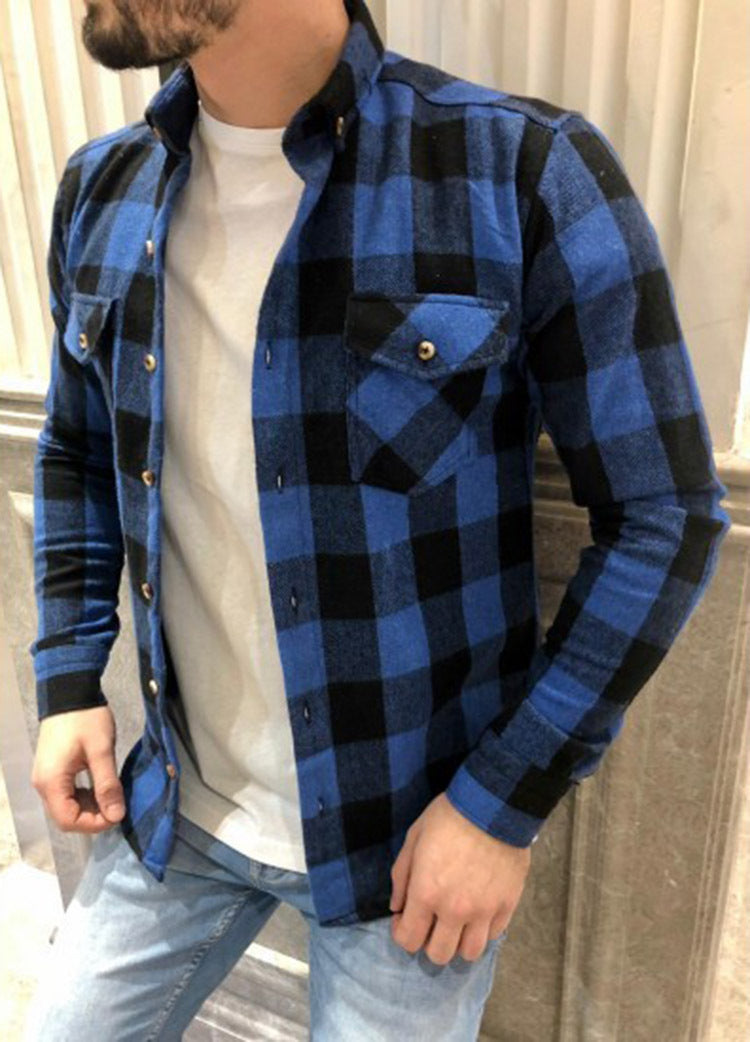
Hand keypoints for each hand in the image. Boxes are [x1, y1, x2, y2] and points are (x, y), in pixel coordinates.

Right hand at [31, 705, 125, 832]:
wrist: (69, 690)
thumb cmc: (86, 718)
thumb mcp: (101, 751)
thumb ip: (108, 785)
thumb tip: (117, 815)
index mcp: (51, 782)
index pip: (68, 821)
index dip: (94, 824)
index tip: (117, 814)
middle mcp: (43, 784)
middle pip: (65, 817)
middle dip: (93, 817)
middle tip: (117, 805)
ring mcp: (45, 777)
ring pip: (66, 806)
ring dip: (89, 807)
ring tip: (111, 796)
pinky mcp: (51, 769)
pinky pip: (66, 793)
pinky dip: (83, 796)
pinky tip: (100, 787)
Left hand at [389, 792, 531, 964]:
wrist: (493, 805)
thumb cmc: (448, 817)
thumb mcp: (414, 838)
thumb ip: (401, 876)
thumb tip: (397, 906)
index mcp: (426, 893)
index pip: (408, 940)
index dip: (401, 933)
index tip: (404, 918)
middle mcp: (455, 910)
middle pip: (439, 955)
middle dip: (428, 942)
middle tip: (430, 921)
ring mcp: (484, 911)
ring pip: (470, 953)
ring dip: (459, 942)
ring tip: (456, 923)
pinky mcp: (507, 905)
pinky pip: (494, 935)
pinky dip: (484, 930)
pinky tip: (478, 911)